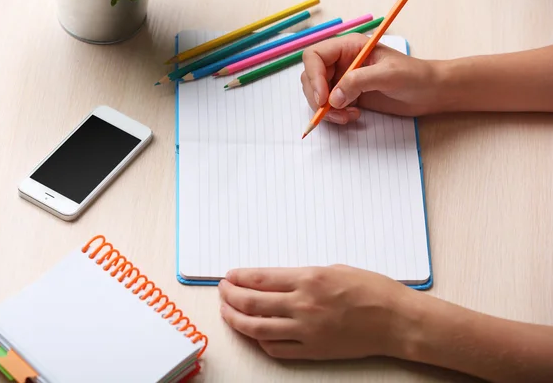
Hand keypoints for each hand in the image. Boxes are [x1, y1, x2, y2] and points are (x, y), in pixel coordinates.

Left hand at [218, 264, 417, 359]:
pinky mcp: (312, 350)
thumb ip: (303, 275)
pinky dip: (259, 340)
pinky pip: (276, 348)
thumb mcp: (335, 268)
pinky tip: (254, 333)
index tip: (229, 276)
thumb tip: (275, 280)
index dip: (239, 277)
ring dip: (236, 318)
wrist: (396, 320)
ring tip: (227, 311)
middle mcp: (303, 304)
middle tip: (222, 290)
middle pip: (251, 302)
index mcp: (309, 278)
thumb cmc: (372, 289)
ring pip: (257, 327)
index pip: (260, 278)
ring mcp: (306, 330)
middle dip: (230, 295)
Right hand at [300, 33, 443, 122]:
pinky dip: (335, 116)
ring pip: (317, 95)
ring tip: (347, 116)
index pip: (314, 57)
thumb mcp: (388, 75)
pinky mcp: (348, 97)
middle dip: (317, 98)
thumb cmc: (415, 76)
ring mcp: (344, 80)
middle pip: (311, 78)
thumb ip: (358, 82)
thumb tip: (333, 98)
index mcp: (349, 47)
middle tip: (333, 112)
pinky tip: (353, 117)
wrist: (430, 93)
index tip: (322, 98)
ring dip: (326, 110)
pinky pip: (329, 107)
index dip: (313, 76)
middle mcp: (342, 62)